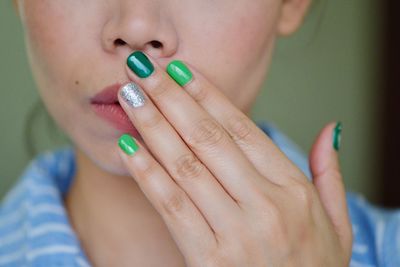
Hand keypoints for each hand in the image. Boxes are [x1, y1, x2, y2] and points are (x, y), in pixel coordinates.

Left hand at [117, 51, 351, 266]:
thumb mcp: (338, 224)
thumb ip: (330, 174)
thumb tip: (330, 129)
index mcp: (294, 191)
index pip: (243, 130)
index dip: (208, 96)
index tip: (181, 72)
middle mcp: (266, 206)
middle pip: (208, 138)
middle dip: (172, 99)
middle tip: (145, 70)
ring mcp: (236, 233)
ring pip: (186, 166)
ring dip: (153, 126)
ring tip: (130, 97)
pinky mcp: (209, 261)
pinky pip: (172, 206)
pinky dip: (147, 173)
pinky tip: (129, 147)